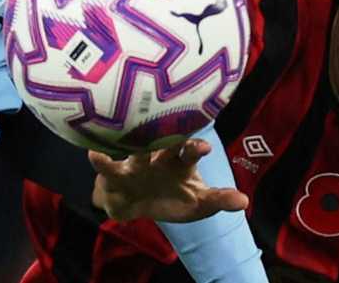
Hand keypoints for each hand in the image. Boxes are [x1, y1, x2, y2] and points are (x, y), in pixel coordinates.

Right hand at [89, 138, 248, 221]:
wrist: (135, 205)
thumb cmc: (170, 197)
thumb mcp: (197, 204)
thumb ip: (219, 200)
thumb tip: (244, 202)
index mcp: (180, 159)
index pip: (189, 150)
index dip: (196, 147)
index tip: (204, 147)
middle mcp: (157, 153)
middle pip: (162, 142)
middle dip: (167, 137)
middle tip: (171, 132)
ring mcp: (134, 161)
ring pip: (136, 151)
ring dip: (136, 146)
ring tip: (136, 142)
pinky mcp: (115, 175)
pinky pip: (107, 166)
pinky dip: (101, 160)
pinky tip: (94, 153)